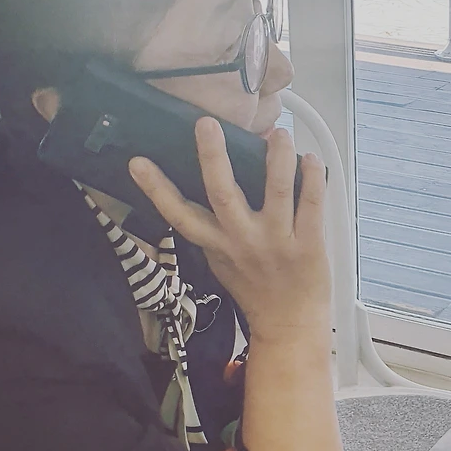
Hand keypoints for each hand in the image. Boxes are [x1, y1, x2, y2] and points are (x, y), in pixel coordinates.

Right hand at [129, 118, 331, 344]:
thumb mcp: (221, 263)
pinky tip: (311, 159)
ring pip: (276, 191)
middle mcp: (242, 241)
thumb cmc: (254, 290)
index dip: (156, 189)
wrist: (289, 327)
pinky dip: (312, 179)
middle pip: (223, 193)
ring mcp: (276, 241)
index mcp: (217, 245)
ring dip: (277, 158)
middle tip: (206, 123)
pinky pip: (312, 206)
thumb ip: (212, 230)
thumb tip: (204, 186)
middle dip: (213, 157)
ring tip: (278, 133)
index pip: (179, 215)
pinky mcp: (309, 245)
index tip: (138, 162)